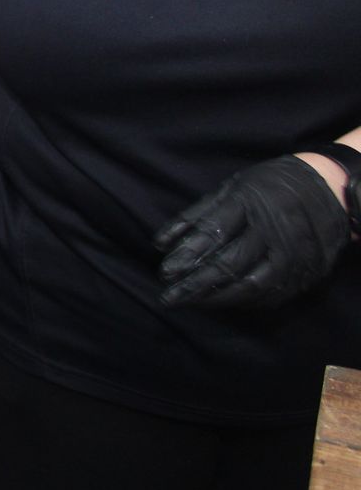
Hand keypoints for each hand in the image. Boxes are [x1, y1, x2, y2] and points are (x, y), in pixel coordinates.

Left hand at [155, 155, 348, 308]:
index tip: (165, 273)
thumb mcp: (231, 188)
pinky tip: (223, 301)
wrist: (330, 188)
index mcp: (250, 203)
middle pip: (229, 264)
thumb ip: (197, 215)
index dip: (187, 255)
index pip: (213, 234)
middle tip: (169, 297)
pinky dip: (244, 300)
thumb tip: (160, 243)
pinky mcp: (308, 270)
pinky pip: (273, 293)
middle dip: (195, 284)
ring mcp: (294, 253)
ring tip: (192, 303)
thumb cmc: (270, 186)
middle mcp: (273, 230)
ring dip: (217, 298)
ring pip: (251, 284)